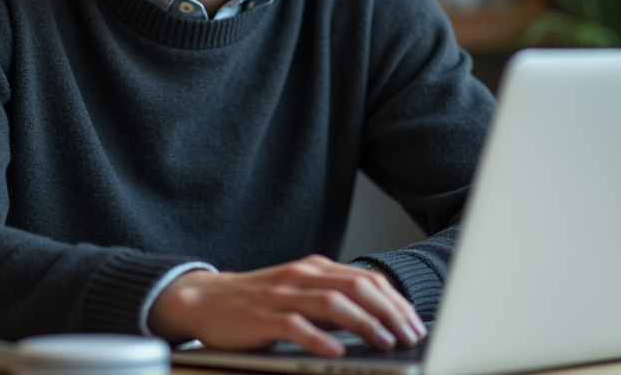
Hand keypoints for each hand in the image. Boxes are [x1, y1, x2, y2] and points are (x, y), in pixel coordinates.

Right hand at [147, 255, 425, 356]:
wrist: (206, 299)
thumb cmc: (258, 302)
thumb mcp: (299, 293)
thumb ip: (332, 301)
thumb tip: (379, 321)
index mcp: (315, 268)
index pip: (367, 279)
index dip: (396, 302)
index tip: (415, 324)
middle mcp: (301, 275)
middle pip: (357, 287)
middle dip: (389, 312)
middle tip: (409, 336)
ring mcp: (281, 294)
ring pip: (332, 303)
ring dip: (364, 323)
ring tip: (384, 342)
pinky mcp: (262, 317)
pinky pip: (295, 326)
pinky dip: (318, 338)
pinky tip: (336, 351)